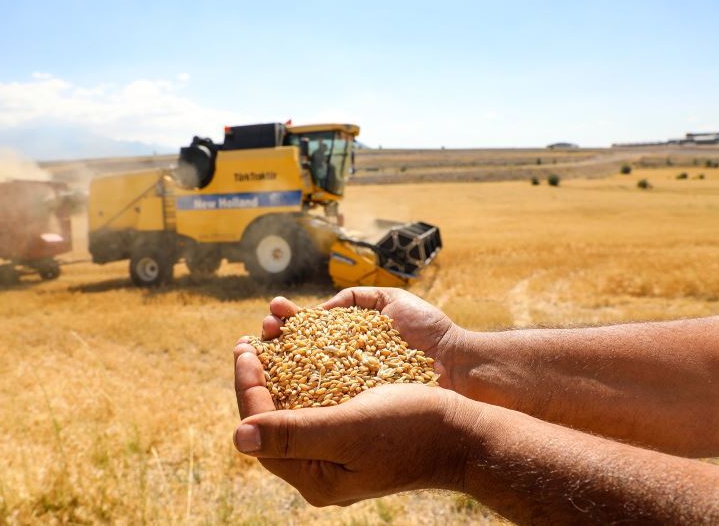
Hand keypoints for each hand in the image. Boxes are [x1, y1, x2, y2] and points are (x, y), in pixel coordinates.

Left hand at [232, 346, 468, 505]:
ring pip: (291, 413)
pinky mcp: (351, 437)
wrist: (461, 431)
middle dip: (257, 381)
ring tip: (267, 344)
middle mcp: (321, 471)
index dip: (247, 388)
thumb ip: (293, 433)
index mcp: (315, 479)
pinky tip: (299, 357)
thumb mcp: (349, 428)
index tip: (244, 349)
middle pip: (272, 423)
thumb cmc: (411, 427)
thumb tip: (238, 437)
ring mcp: (336, 455)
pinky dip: (301, 381)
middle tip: (247, 343)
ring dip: (276, 377)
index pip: (262, 432)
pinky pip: (314, 408)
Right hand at [256, 287, 465, 389]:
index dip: (284, 324)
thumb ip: (355, 298)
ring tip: (258, 348)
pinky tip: (276, 383)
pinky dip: (292, 398)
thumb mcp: (390, 302)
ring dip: (273, 367)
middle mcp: (340, 372)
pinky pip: (316, 410)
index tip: (276, 311)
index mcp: (345, 344)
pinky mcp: (353, 418)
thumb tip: (320, 311)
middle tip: (261, 331)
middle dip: (272, 343)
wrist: (460, 366)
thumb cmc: (429, 333)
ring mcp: (345, 398)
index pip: (303, 334)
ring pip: (297, 385)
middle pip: (292, 359)